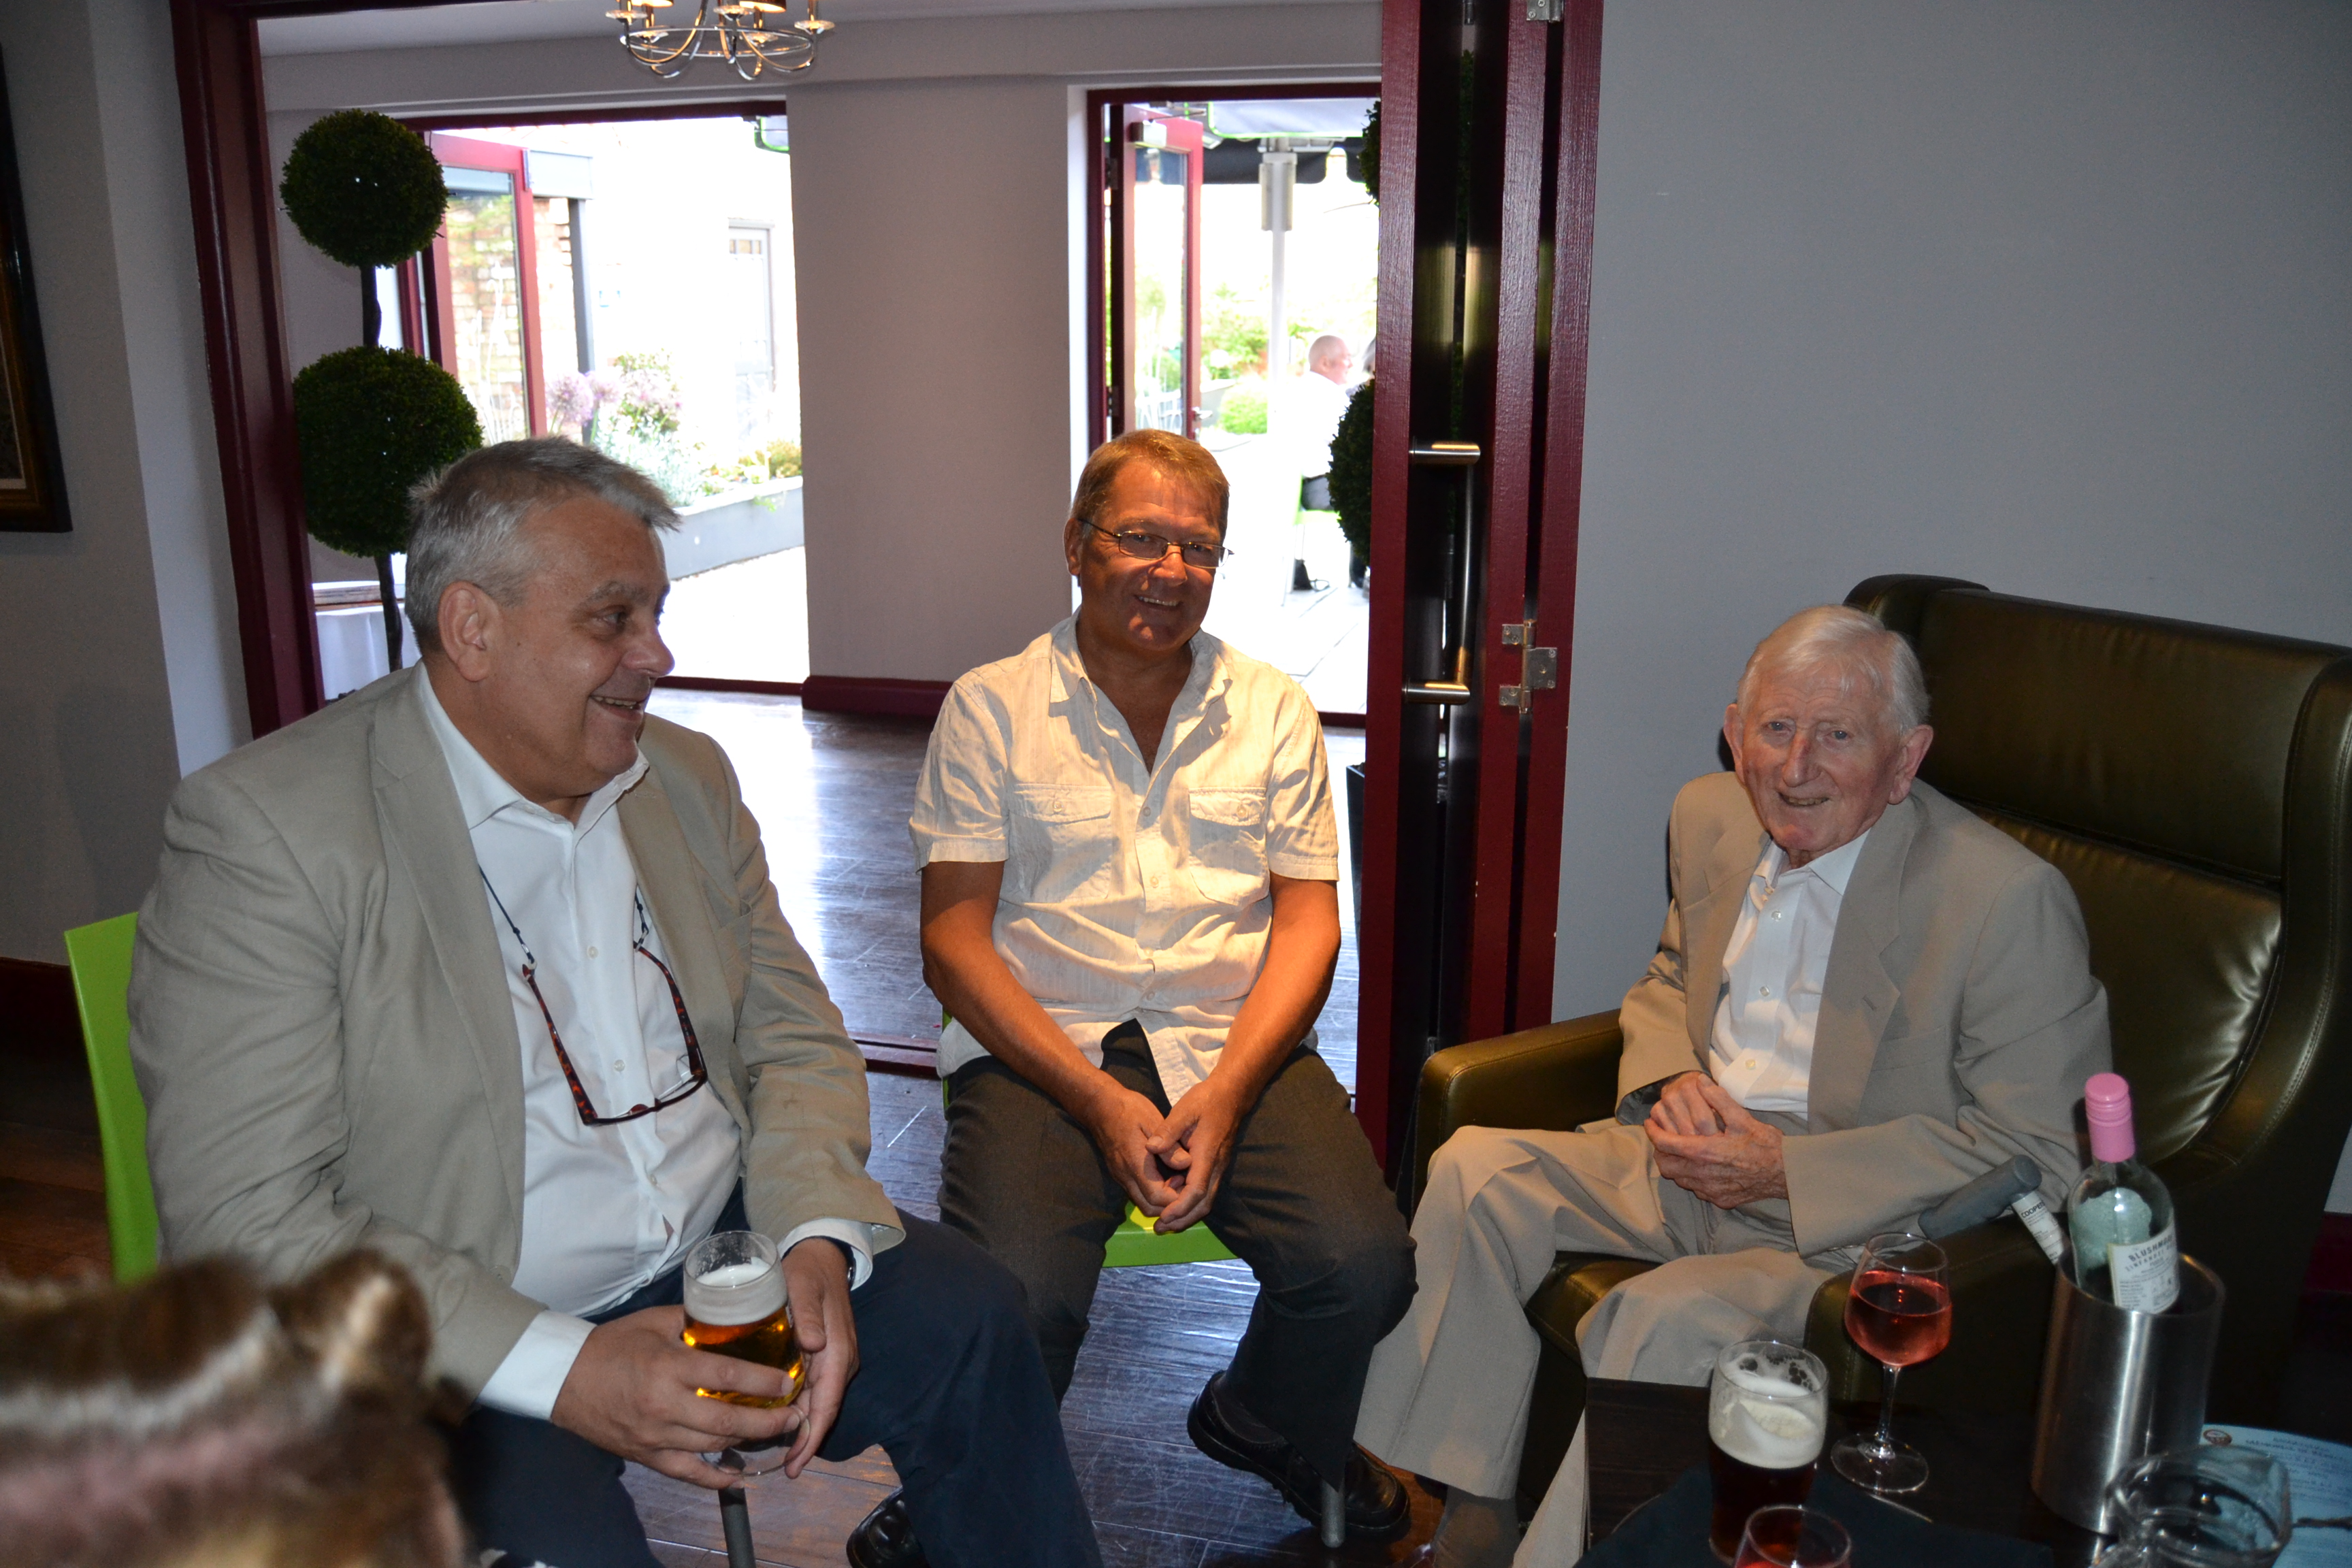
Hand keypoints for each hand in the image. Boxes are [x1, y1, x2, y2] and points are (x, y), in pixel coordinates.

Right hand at [549, 1305, 799, 1488]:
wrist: (564, 1379)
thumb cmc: (612, 1344)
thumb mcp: (656, 1321)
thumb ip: (695, 1320)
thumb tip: (733, 1315)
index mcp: (669, 1367)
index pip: (727, 1377)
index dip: (764, 1382)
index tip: (789, 1381)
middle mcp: (665, 1406)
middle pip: (728, 1421)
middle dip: (768, 1421)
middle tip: (795, 1414)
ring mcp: (656, 1436)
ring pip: (713, 1447)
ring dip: (750, 1443)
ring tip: (778, 1433)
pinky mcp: (647, 1456)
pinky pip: (687, 1473)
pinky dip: (715, 1478)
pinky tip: (739, 1476)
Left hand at [775, 1238, 857, 1477]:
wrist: (821, 1256)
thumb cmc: (808, 1271)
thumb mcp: (802, 1286)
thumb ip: (809, 1314)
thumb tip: (814, 1344)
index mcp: (837, 1351)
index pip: (826, 1404)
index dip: (811, 1436)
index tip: (796, 1463)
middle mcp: (840, 1361)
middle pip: (823, 1411)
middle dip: (805, 1441)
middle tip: (784, 1469)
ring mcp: (834, 1360)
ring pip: (818, 1403)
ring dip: (801, 1428)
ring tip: (777, 1453)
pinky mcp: (825, 1356)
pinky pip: (814, 1390)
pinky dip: (800, 1409)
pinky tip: (779, 1419)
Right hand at [1080, 1080, 1181, 1217]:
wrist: (1100, 1105)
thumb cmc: (1128, 1109)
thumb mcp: (1153, 1120)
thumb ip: (1169, 1146)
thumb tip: (1185, 1164)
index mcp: (1135, 1163)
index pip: (1157, 1197)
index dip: (1176, 1198)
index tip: (1188, 1183)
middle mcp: (1125, 1176)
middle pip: (1149, 1208)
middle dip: (1170, 1205)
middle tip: (1185, 1185)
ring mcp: (1120, 1177)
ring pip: (1142, 1203)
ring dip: (1161, 1200)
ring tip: (1177, 1180)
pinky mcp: (1119, 1174)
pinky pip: (1137, 1193)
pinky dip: (1153, 1193)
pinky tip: (1164, 1176)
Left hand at [1148, 1076, 1247, 1231]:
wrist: (1231, 1094)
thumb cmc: (1207, 1100)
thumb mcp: (1184, 1110)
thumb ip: (1168, 1130)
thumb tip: (1151, 1147)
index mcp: (1207, 1155)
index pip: (1196, 1190)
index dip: (1180, 1207)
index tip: (1164, 1217)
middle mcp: (1216, 1166)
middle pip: (1203, 1203)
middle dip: (1182, 1219)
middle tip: (1160, 1229)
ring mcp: (1218, 1167)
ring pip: (1206, 1200)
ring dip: (1187, 1214)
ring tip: (1166, 1222)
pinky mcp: (1216, 1166)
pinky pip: (1205, 1191)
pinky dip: (1191, 1203)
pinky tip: (1175, 1202)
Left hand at [1645, 1078, 1787, 1207]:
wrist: (1787, 1174)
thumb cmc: (1766, 1145)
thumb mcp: (1743, 1117)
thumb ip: (1718, 1099)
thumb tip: (1700, 1081)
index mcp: (1704, 1152)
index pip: (1665, 1144)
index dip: (1652, 1132)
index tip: (1649, 1123)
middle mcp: (1702, 1175)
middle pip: (1666, 1165)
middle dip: (1660, 1150)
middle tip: (1663, 1137)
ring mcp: (1711, 1190)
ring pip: (1679, 1179)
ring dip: (1675, 1165)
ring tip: (1679, 1150)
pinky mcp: (1720, 1200)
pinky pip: (1696, 1190)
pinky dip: (1691, 1178)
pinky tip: (1700, 1167)